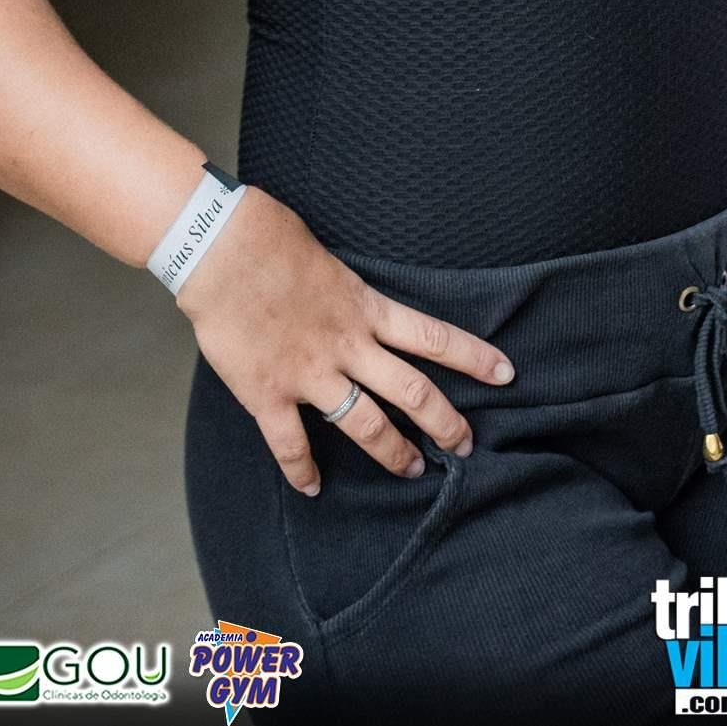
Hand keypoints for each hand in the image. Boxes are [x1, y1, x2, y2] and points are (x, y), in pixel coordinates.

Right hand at [174, 184, 513, 494]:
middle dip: (445, 423)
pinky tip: (312, 487)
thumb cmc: (272, 238)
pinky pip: (290, 445)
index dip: (474, 358)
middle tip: (466, 447)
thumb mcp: (328, 259)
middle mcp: (347, 345)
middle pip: (412, 392)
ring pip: (366, 425)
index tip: (506, 375)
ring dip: (393, 453)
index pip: (434, 337)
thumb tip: (349, 298)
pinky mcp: (268, 393)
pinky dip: (302, 471)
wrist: (220, 248)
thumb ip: (347, 290)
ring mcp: (309, 373)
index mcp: (366, 308)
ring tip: (412, 472)